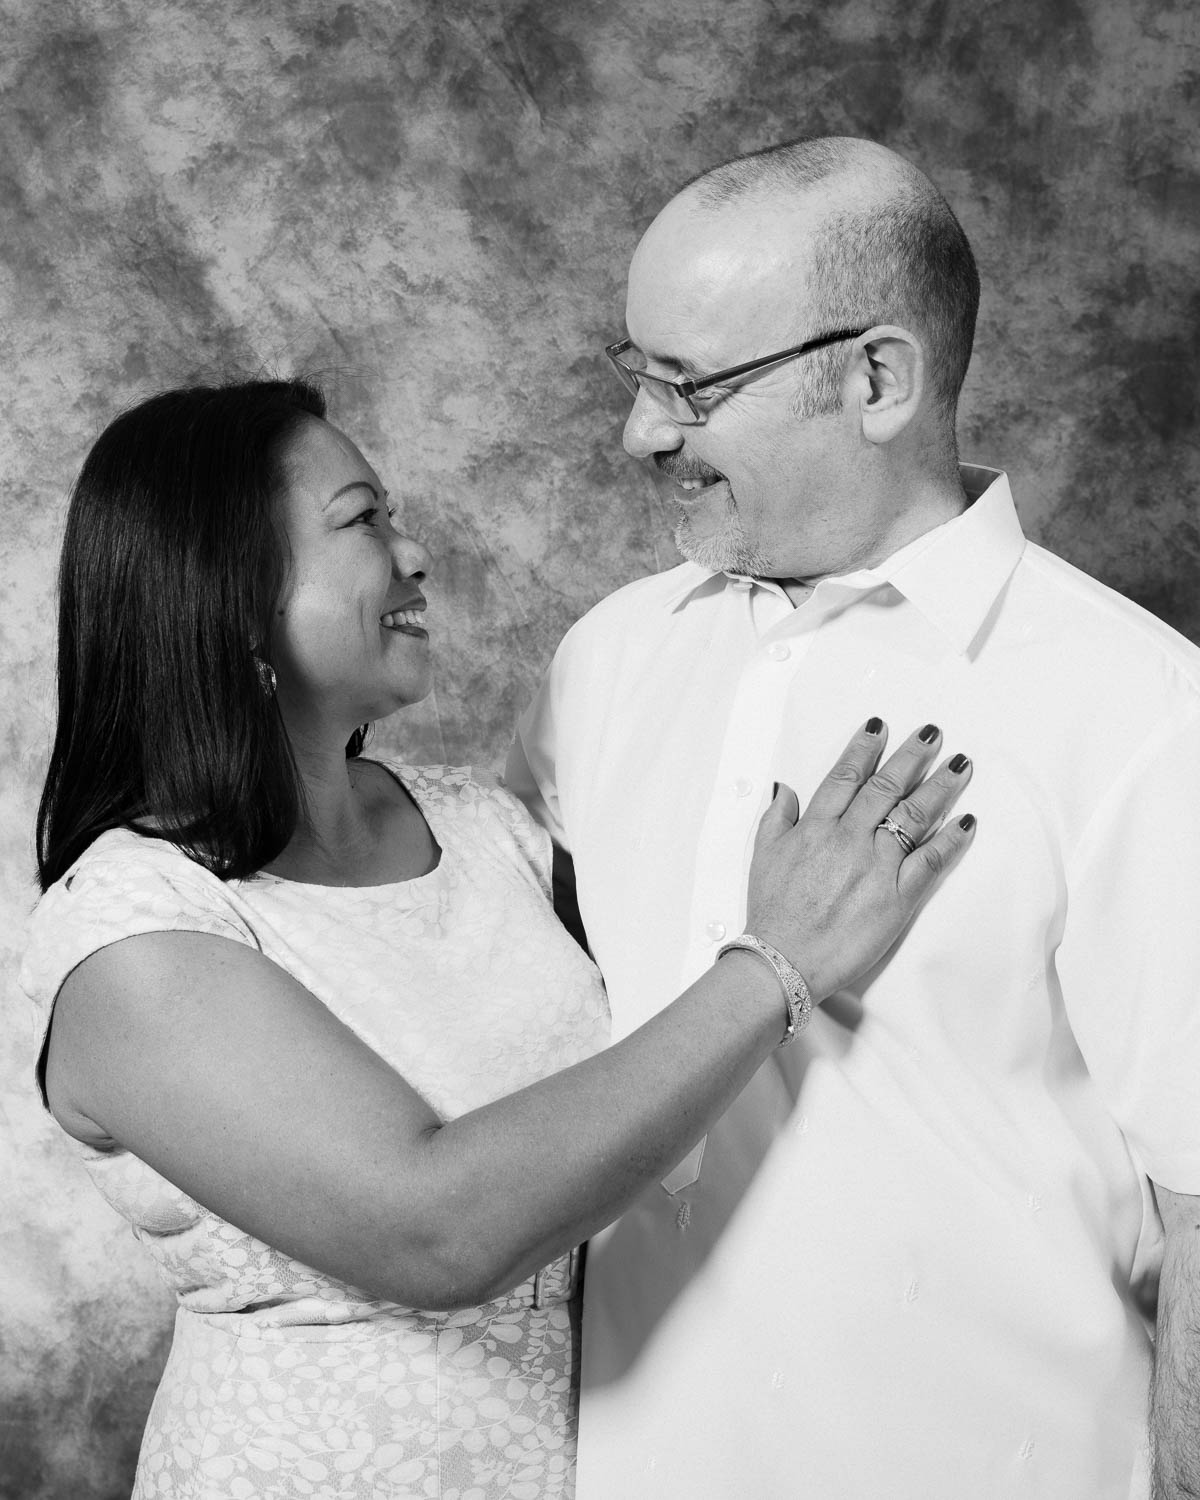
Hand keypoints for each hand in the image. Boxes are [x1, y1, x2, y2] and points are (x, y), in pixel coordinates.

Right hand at [744, 719, 974, 999]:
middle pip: (887, 786)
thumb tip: (784, 789)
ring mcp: (876, 866)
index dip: (865, 747)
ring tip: (960, 765)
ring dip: (940, 786)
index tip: (881, 726)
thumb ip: (777, 818)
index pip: (845, 775)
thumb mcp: (762, 857)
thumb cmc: (772, 913)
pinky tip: (967, 820)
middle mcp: (849, 838)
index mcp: (816, 826)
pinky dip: (951, 839)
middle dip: (912, 756)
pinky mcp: (897, 897)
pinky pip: (931, 861)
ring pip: (914, 815)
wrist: (783, 961)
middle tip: (933, 734)